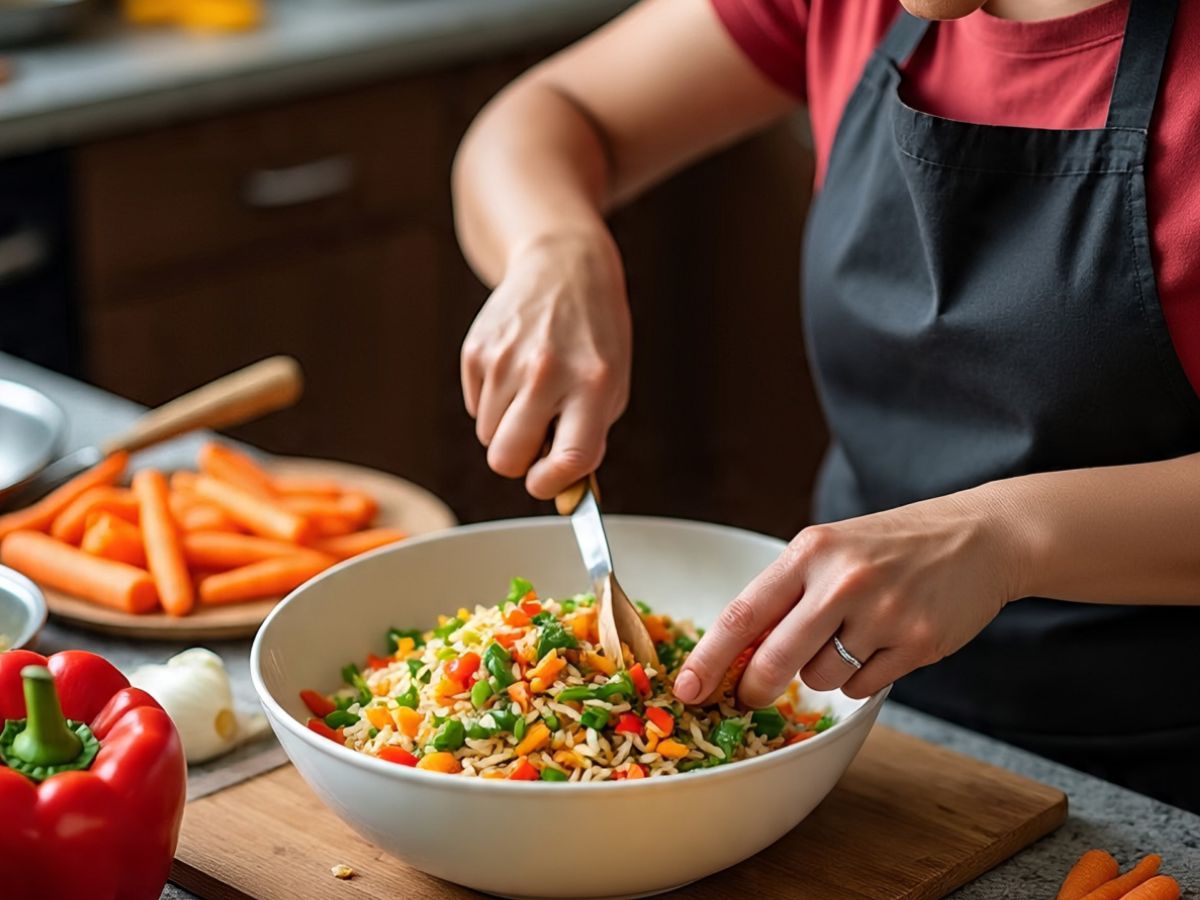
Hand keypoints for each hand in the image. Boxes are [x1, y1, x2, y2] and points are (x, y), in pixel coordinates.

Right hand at [461, 231, 631, 497]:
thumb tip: (560, 495)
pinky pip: (473, 407)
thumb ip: (588, 439)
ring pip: (487, 436)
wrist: (564, 268)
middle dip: (518, 462)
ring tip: (532, 391)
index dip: (551, 484)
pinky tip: (514, 371)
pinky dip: (491, 402)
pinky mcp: (476, 349)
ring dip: (507, 427)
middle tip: (536, 441)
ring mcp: (506, 359)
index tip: (546, 482)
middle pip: (506, 458)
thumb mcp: (611, 386)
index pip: (569, 459)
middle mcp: (547, 372)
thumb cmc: (593, 339)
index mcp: (592, 384)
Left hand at [672, 486, 1029, 706]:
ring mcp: (882, 614)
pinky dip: (860, 677)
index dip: (709, 658)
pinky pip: (860, 687)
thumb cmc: (892, 545)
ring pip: (819, 678)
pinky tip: (881, 644)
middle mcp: (843, 581)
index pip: (744, 614)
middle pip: (775, 659)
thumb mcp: (831, 549)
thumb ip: (787, 593)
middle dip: (753, 687)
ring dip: (821, 672)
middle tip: (748, 696)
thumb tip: (735, 653)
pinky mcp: (917, 644)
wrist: (980, 537)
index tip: (686, 688)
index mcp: (811, 551)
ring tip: (850, 636)